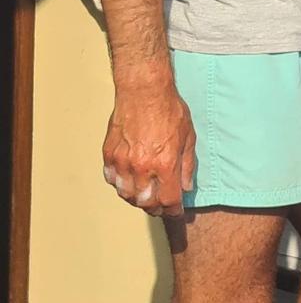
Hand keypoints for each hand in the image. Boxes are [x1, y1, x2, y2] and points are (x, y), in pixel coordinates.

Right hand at [102, 66, 196, 216]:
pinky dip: (120, 185)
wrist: (144, 91)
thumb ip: (187, 166)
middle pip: (145, 202)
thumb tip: (185, 187)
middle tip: (161, 206)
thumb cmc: (169, 110)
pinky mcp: (109, 154)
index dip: (173, 210)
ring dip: (136, 199)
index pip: (168, 200)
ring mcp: (122, 161)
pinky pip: (112, 179)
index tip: (176, 211)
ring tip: (145, 196)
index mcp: (165, 164)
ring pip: (126, 194)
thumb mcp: (189, 138)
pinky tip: (129, 182)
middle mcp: (142, 167)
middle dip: (155, 207)